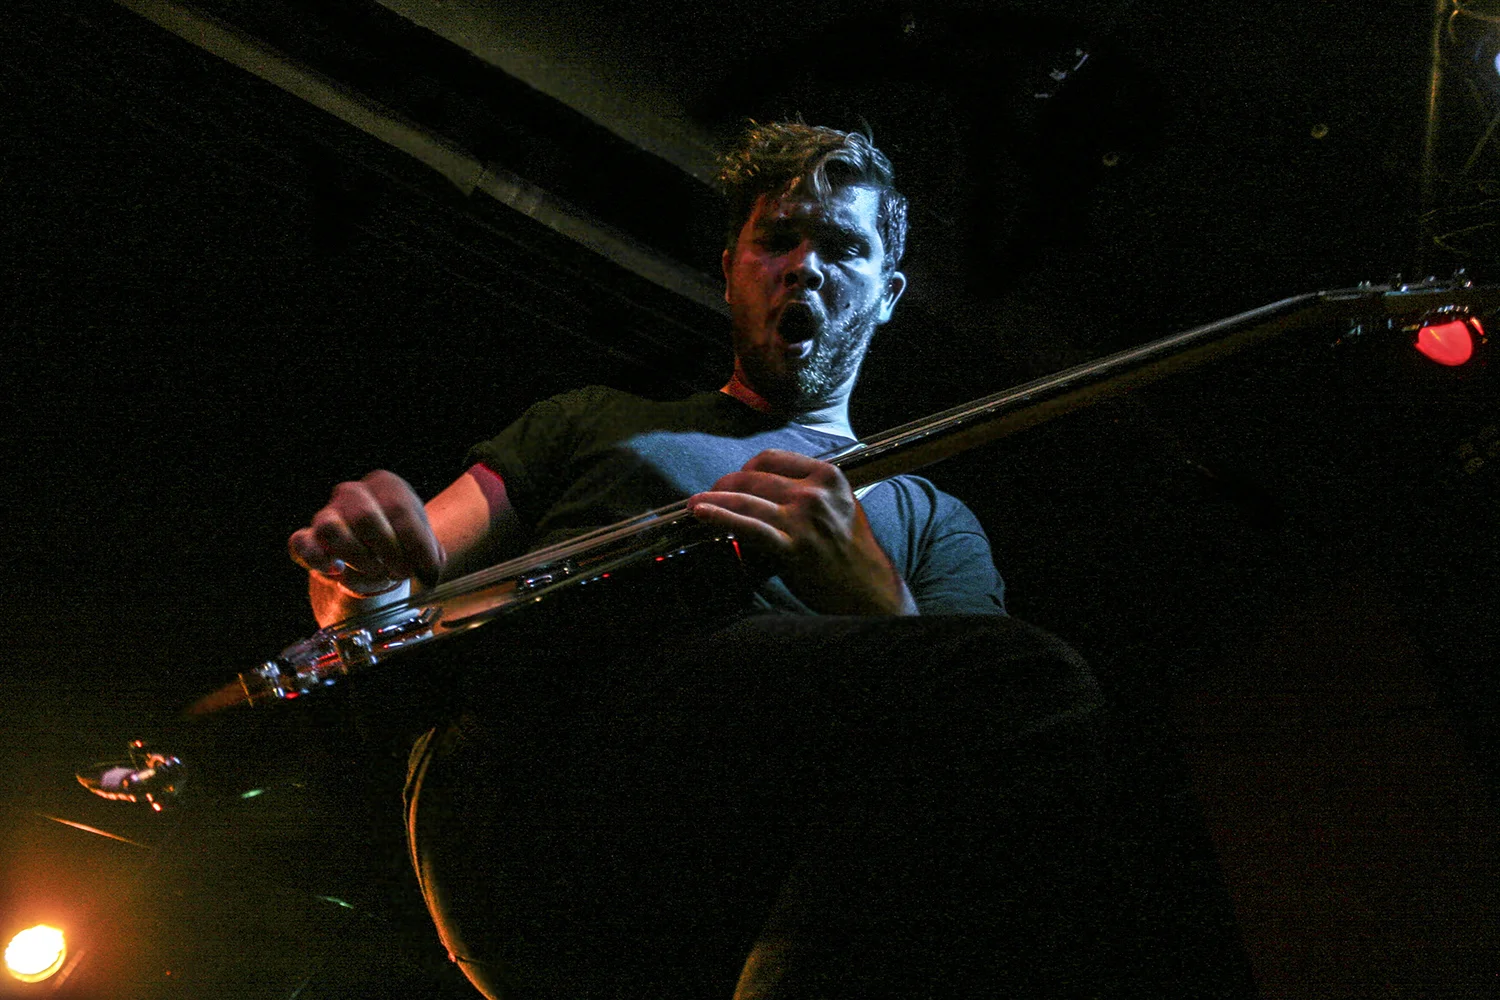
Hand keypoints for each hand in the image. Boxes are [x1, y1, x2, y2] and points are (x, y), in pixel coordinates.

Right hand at [288, 470, 445, 593]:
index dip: (415, 545)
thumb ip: (430, 559)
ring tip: (376, 572)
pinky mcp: (307, 538)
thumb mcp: (426, 549)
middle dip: (387, 552)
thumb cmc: (404, 547)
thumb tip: (428, 573)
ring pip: (330, 528)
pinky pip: (301, 544)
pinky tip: (337, 571)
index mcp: (387, 486)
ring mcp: (327, 514)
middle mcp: (354, 493)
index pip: (399, 509)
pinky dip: (317, 560)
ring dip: (356, 558)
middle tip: (400, 572)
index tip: (426, 570)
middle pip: (364, 516)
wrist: (377, 560)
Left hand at [687, 449, 913, 614]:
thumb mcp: (837, 506)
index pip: (771, 458)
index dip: (745, 468)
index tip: (735, 479)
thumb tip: (759, 486)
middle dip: (725, 485)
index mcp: (827, 476)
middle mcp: (815, 493)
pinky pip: (748, 526)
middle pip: (753, 477)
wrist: (869, 590)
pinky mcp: (793, 547)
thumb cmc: (850, 550)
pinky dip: (720, 516)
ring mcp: (804, 520)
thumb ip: (804, 491)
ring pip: (746, 499)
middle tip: (710, 495)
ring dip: (714, 499)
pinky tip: (702, 513)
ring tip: (695, 504)